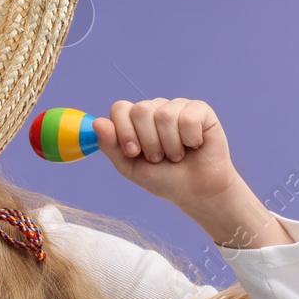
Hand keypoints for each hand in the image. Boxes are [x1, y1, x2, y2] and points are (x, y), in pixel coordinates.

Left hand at [93, 98, 238, 208]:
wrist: (195, 191)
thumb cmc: (163, 178)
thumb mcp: (130, 167)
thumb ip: (111, 146)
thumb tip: (97, 122)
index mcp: (135, 120)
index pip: (120, 109)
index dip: (124, 131)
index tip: (133, 152)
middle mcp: (155, 108)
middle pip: (140, 110)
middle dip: (148, 142)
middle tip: (158, 157)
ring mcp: (177, 106)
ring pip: (164, 115)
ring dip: (170, 145)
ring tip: (176, 155)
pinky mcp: (200, 110)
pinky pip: (188, 118)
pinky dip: (190, 139)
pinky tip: (194, 145)